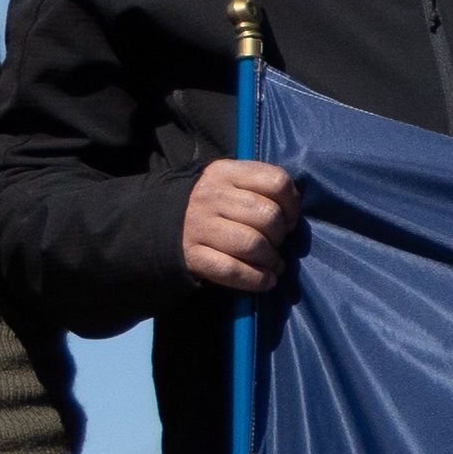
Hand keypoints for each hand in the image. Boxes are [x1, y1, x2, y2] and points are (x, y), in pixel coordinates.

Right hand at [181, 157, 301, 294]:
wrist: (158, 222)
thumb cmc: (211, 204)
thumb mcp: (230, 182)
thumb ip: (260, 187)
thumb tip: (293, 214)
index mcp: (225, 172)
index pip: (277, 182)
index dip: (292, 205)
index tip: (288, 219)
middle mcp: (210, 196)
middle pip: (268, 216)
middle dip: (280, 235)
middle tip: (276, 243)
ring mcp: (198, 226)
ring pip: (253, 244)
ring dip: (271, 260)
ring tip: (273, 264)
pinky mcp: (191, 255)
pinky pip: (232, 270)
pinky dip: (257, 279)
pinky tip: (266, 281)